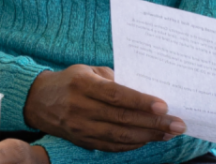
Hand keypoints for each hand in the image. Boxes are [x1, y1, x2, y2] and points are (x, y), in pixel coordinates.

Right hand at [23, 65, 184, 151]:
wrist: (38, 101)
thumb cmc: (71, 80)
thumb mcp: (89, 70)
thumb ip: (114, 78)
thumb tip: (144, 90)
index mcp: (84, 85)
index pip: (117, 96)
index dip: (141, 102)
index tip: (164, 106)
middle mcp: (81, 108)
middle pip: (122, 119)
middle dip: (153, 123)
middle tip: (178, 124)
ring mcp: (80, 128)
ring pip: (118, 136)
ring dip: (147, 136)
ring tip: (169, 133)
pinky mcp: (82, 141)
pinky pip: (110, 146)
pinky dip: (132, 145)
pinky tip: (148, 140)